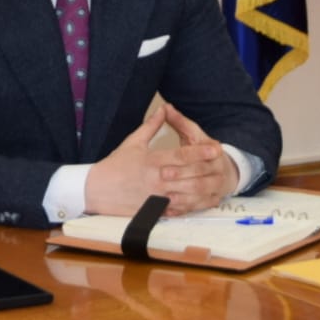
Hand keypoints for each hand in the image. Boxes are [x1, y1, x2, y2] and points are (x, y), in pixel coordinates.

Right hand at [85, 104, 237, 215]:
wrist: (96, 189)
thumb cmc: (115, 165)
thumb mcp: (133, 142)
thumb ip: (151, 126)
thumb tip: (163, 109)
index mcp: (152, 161)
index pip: (181, 156)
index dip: (199, 152)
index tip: (215, 148)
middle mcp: (156, 180)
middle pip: (187, 175)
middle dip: (206, 169)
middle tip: (222, 163)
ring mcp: (156, 197)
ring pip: (185, 194)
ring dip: (203, 189)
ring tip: (218, 183)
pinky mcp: (153, 210)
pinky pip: (176, 209)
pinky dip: (191, 205)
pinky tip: (202, 201)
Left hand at [156, 102, 239, 213]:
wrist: (226, 169)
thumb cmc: (204, 150)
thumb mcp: (193, 134)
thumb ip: (179, 122)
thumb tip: (165, 107)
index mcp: (213, 151)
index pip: (198, 157)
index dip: (182, 162)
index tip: (164, 165)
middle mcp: (218, 170)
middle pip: (199, 178)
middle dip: (180, 179)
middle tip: (162, 178)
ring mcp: (216, 187)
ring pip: (200, 195)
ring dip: (183, 197)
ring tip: (166, 198)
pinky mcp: (212, 199)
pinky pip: (200, 206)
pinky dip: (185, 208)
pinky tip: (171, 208)